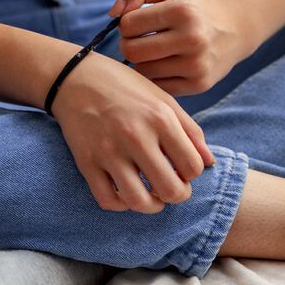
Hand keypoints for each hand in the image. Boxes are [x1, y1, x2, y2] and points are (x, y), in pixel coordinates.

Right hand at [51, 52, 215, 213]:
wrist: (75, 78)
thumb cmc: (126, 89)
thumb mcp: (164, 101)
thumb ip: (191, 131)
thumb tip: (209, 163)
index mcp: (160, 119)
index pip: (192, 167)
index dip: (192, 174)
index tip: (183, 169)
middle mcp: (135, 136)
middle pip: (170, 190)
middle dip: (177, 195)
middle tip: (172, 188)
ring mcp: (108, 151)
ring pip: (139, 202)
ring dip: (152, 206)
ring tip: (153, 197)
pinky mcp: (86, 162)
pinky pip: (108, 200)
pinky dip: (121, 205)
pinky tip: (126, 192)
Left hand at [110, 0, 255, 95]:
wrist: (235, 28)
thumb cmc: (193, 6)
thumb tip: (113, 14)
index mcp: (182, 11)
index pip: (129, 25)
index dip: (127, 23)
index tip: (138, 22)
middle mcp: (192, 39)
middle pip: (132, 52)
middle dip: (129, 45)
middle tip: (139, 40)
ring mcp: (196, 66)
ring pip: (143, 72)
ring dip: (142, 62)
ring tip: (153, 51)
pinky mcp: (198, 85)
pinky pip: (158, 87)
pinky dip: (156, 77)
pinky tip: (164, 65)